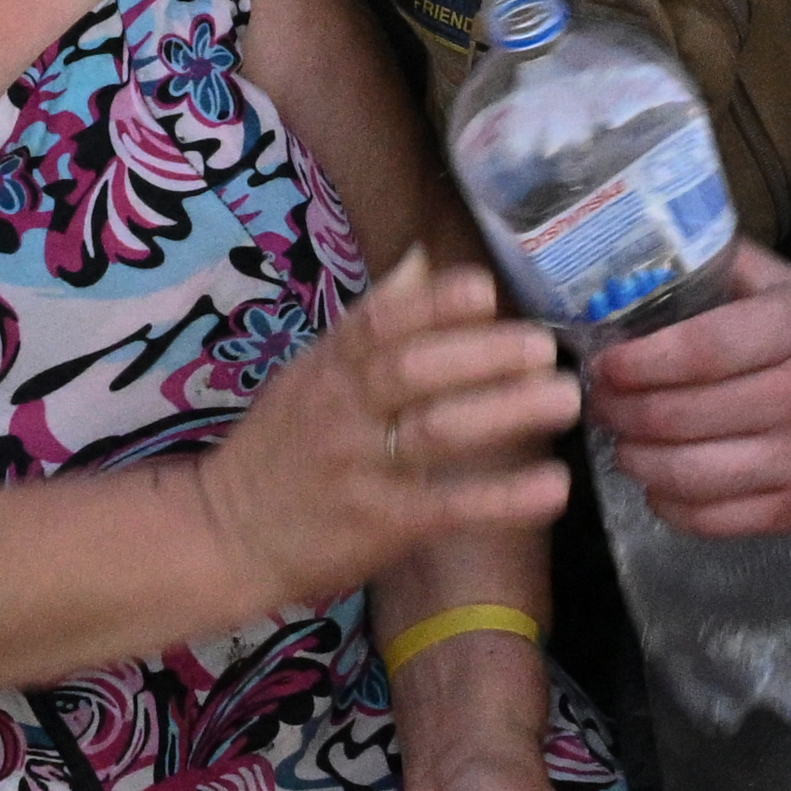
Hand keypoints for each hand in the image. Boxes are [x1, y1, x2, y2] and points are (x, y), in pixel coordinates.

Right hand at [204, 253, 581, 623]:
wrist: (227, 534)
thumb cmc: (282, 449)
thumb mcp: (312, 374)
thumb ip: (369, 322)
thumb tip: (422, 257)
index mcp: (329, 366)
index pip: (379, 321)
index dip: (435, 303)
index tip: (486, 290)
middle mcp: (342, 409)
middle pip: (415, 369)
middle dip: (485, 354)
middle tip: (544, 348)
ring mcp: (359, 467)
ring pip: (437, 431)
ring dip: (506, 413)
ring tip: (563, 400)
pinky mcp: (379, 524)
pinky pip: (448, 506)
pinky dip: (503, 497)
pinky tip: (551, 487)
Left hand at [580, 246, 790, 539]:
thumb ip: (729, 265)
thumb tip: (646, 239)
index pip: (706, 349)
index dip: (643, 359)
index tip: (605, 361)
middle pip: (682, 415)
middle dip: (621, 410)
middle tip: (599, 399)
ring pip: (686, 474)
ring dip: (635, 458)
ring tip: (621, 438)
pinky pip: (708, 519)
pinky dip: (666, 501)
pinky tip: (657, 477)